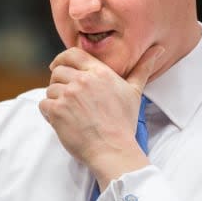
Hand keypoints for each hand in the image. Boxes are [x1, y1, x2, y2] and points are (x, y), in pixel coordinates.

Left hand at [39, 45, 163, 188]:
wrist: (113, 150)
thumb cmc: (124, 122)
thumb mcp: (134, 91)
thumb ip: (143, 68)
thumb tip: (158, 50)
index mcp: (99, 72)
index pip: (72, 54)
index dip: (61, 59)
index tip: (58, 67)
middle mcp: (82, 80)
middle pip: (58, 72)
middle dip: (59, 83)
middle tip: (66, 97)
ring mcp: (68, 95)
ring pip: (50, 89)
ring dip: (55, 100)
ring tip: (68, 113)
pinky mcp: (57, 111)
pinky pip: (44, 104)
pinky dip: (48, 113)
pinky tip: (61, 121)